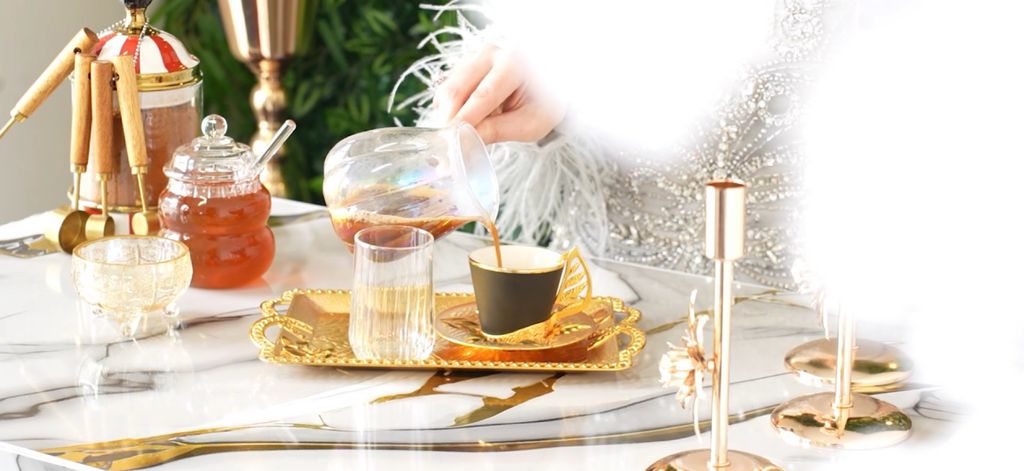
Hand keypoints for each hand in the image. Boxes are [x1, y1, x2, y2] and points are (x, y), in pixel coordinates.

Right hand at [434, 45, 565, 143]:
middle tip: (448, 145)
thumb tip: (464, 141)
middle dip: (448, 119)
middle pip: (457, 89)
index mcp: (514, 64)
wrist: (549, 85)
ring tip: (466, 133)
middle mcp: (491, 54)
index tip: (452, 142)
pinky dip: (450, 110)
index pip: (483, 95)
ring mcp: (474, 57)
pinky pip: (447, 90)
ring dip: (449, 116)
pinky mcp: (464, 66)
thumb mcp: (531, 123)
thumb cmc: (544, 103)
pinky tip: (468, 119)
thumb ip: (498, 131)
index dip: (465, 120)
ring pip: (447, 90)